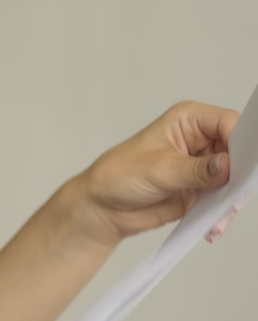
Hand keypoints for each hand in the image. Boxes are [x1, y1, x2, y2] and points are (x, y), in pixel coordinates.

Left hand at [68, 101, 239, 247]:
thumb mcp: (159, 170)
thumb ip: (197, 169)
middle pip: (240, 152)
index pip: (229, 122)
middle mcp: (200, 140)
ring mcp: (203, 166)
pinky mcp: (202, 190)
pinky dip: (223, 214)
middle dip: (241, 175)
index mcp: (188, 120)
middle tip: (234, 194)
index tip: (242, 166)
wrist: (103, 207)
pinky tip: (213, 226)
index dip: (243, 141)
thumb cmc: (119, 175)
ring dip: (232, 199)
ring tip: (219, 216)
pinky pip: (225, 200)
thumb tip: (228, 166)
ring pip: (237, 179)